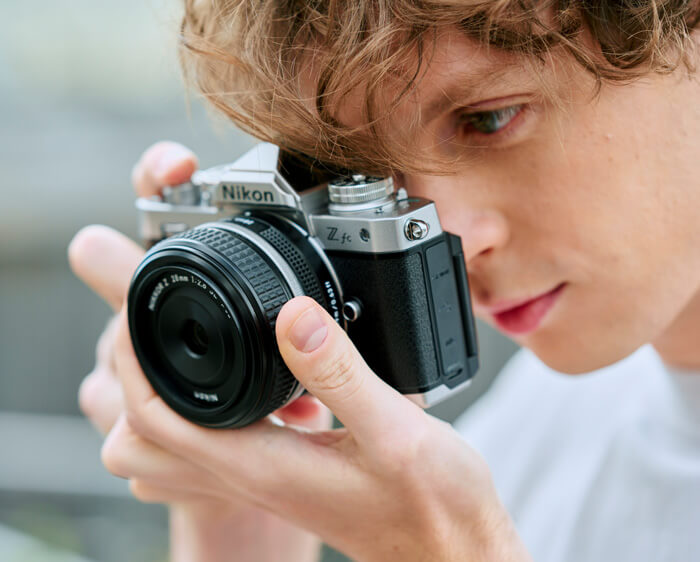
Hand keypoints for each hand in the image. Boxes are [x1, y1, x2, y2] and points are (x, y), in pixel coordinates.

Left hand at [80, 148, 531, 560]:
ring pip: (172, 443)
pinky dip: (212, 403)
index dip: (132, 360)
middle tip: (160, 325)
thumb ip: (341, 371)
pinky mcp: (279, 471)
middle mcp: (247, 473)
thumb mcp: (394, 429)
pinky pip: (216, 438)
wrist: (444, 549)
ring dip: (168, 392)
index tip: (140, 310)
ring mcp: (260, 476)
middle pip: (141, 439)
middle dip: (135, 376)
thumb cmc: (429, 505)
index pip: (152, 418)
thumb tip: (291, 313)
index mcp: (259, 462)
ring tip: (197, 345)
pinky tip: (257, 376)